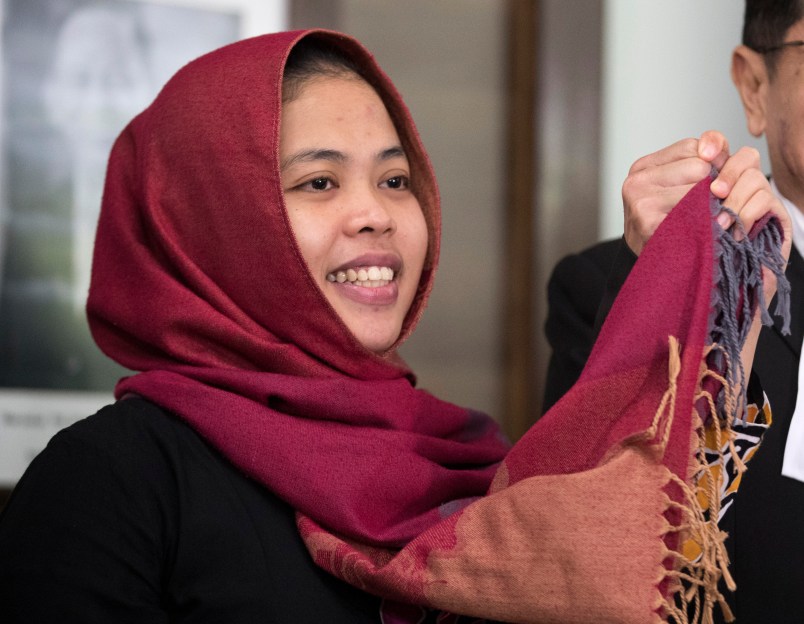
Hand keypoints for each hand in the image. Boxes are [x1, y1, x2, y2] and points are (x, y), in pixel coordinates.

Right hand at [621, 130, 790, 269]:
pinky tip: (700, 230)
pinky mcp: (651, 225)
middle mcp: (636, 182)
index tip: (710, 181)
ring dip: (710, 206)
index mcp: (642, 167)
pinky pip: (696, 214)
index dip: (711, 163)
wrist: (651, 264)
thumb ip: (705, 153)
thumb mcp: (680, 181)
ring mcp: (641, 203)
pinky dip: (706, 222)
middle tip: (707, 205)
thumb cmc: (670, 220)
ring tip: (702, 219)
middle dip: (711, 185)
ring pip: (701, 190)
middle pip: (699, 167)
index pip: (693, 146)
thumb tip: (714, 151)